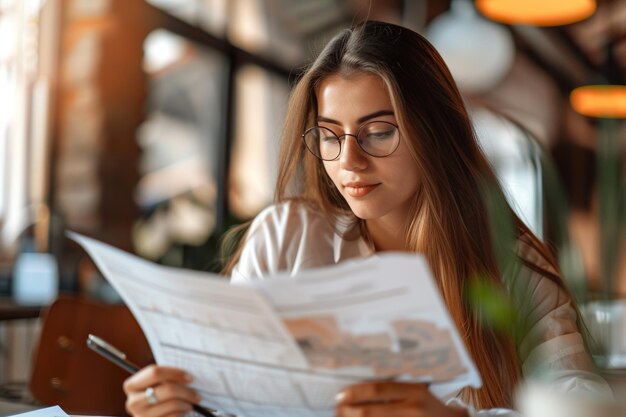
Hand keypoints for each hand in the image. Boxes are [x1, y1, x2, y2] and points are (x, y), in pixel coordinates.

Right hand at [123, 365, 200, 416]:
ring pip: (173, 404)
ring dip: (187, 403)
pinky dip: (182, 413)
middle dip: (186, 391)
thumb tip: (189, 376)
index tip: (190, 378)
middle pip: (167, 389)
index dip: (175, 373)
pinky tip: (184, 411)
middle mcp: (133, 402)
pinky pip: (173, 416)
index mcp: (132, 385)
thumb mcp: (155, 385)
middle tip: (197, 394)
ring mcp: (140, 416)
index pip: (155, 372)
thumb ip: (165, 378)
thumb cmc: (155, 396)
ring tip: (192, 402)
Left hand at [335, 381, 468, 416]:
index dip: (355, 392)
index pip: (378, 390)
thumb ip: (394, 390)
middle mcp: (413, 409)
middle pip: (371, 411)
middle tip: (337, 409)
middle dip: (349, 411)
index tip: (340, 395)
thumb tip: (360, 390)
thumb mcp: (417, 393)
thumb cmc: (430, 409)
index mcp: (414, 391)